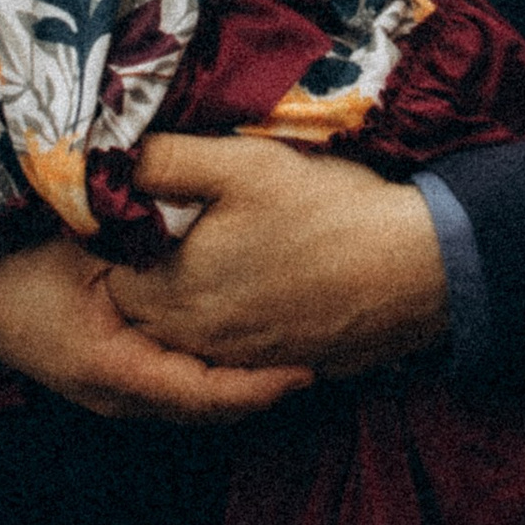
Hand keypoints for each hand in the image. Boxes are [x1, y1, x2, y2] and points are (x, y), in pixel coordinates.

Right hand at [0, 229, 310, 422]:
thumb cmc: (11, 254)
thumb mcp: (78, 238)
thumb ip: (137, 233)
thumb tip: (200, 214)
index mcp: (111, 367)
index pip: (203, 394)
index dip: (259, 387)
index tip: (308, 369)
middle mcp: (114, 393)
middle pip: (205, 406)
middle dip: (260, 388)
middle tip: (320, 360)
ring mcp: (108, 391)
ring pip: (191, 399)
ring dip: (239, 383)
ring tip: (292, 356)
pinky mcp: (107, 376)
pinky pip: (172, 384)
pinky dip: (211, 373)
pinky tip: (241, 347)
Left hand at [113, 136, 450, 375]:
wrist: (415, 269)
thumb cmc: (327, 210)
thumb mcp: (244, 163)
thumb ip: (167, 161)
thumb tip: (111, 158)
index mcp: (173, 291)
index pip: (109, 272)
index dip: (118, 235)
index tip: (138, 206)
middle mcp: (195, 339)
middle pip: (141, 307)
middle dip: (145, 269)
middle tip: (171, 224)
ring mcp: (237, 360)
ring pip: (182, 332)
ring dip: (184, 299)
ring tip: (214, 251)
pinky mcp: (275, 367)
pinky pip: (228, 350)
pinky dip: (227, 320)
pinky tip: (255, 281)